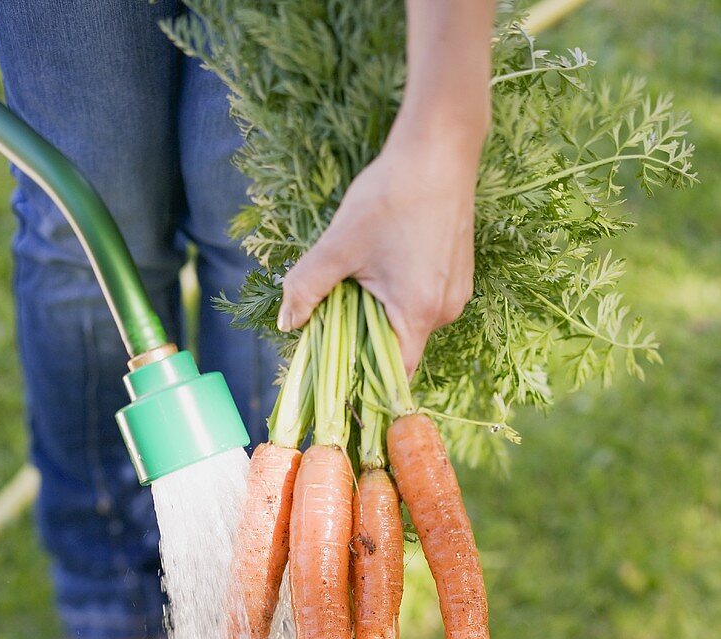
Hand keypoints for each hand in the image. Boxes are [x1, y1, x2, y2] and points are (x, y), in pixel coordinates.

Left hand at [277, 121, 482, 377]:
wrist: (441, 149)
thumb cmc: (390, 194)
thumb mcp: (339, 244)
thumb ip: (307, 287)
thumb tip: (287, 323)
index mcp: (418, 312)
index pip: (393, 373)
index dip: (364, 382)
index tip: (338, 380)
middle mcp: (445, 312)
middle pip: (399, 347)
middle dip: (364, 338)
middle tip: (336, 310)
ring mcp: (455, 294)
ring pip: (410, 323)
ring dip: (380, 313)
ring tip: (360, 278)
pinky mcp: (458, 276)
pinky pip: (423, 303)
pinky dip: (399, 296)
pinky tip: (384, 263)